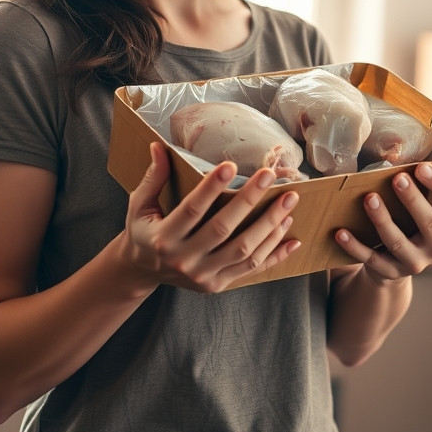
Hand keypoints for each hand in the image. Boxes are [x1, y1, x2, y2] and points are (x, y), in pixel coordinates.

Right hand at [122, 142, 298, 292]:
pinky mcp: (218, 285)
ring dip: (269, 226)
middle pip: (223, 229)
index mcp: (163, 238)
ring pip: (243, 251)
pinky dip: (274, 255)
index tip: (231, 165)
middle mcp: (184, 259)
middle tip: (270, 175)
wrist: (142, 272)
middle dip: (250, 200)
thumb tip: (158, 147)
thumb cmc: (144, 231)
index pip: (192, 210)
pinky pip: (251, 269)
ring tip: (288, 202)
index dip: (211, 187)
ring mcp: (203, 275)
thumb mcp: (139, 205)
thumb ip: (152, 178)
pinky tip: (292, 238)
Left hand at [334, 163, 431, 283]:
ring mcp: (417, 262)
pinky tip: (340, 232)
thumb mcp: (428, 202)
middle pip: (430, 224)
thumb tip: (398, 153)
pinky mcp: (391, 271)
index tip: (422, 166)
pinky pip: (371, 259)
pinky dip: (354, 246)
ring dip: (382, 219)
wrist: (400, 259)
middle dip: (413, 200)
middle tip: (397, 178)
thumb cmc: (415, 217)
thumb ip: (423, 183)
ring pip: (398, 242)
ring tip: (369, 198)